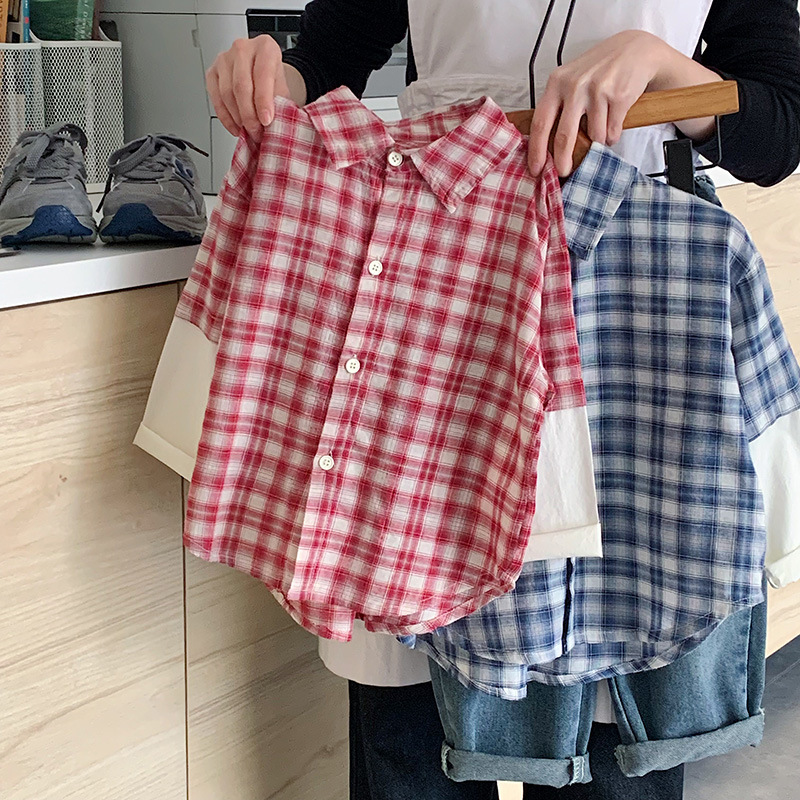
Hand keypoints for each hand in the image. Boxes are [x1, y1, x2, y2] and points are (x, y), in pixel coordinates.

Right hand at [206, 36, 292, 139]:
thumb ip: (280, 104)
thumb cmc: (273, 79)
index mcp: (265, 47)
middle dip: (249, 115)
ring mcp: (224, 58)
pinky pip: (216, 98)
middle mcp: (242, 48)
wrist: (264, 73)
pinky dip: (225, 117)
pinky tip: (235, 127)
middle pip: (241, 86)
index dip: (263, 101)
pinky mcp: (212, 71)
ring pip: (227, 93)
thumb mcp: (283, 88)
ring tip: (248, 131)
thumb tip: (273, 126)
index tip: (266, 121)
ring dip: (237, 118)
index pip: (262, 75)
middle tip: (256, 132)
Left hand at [527, 30, 720, 176]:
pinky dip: (612, 135)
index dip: (536, 150)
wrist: (634, 50)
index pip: (540, 123)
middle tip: (564, 171)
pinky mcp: (619, 97)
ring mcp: (597, 90)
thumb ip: (558, 107)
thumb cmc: (597, 71)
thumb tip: (545, 148)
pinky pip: (611, 133)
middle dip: (562, 160)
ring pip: (593, 137)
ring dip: (598, 142)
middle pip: (563, 136)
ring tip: (601, 129)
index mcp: (556, 83)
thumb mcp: (570, 80)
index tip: (536, 169)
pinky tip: (613, 122)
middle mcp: (575, 85)